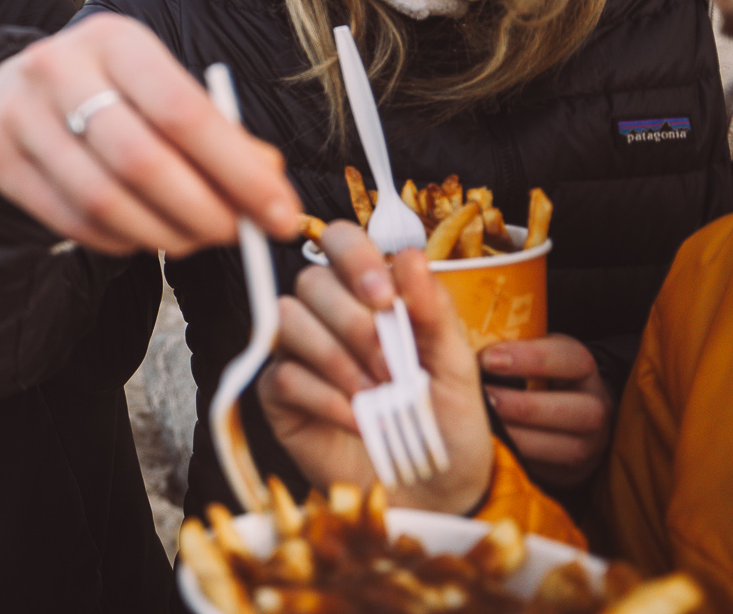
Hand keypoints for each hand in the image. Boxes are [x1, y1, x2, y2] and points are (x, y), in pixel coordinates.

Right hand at [0, 14, 297, 255]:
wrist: (11, 86)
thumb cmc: (107, 90)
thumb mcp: (160, 86)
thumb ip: (217, 131)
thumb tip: (269, 184)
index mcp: (114, 41)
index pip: (183, 111)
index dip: (238, 171)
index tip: (278, 212)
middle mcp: (59, 70)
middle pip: (141, 161)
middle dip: (203, 211)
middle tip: (237, 234)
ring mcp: (21, 116)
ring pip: (104, 200)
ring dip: (164, 235)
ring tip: (194, 237)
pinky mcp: (1, 160)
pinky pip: (73, 221)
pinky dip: (122, 241)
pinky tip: (146, 233)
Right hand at [258, 221, 495, 514]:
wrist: (435, 491)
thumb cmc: (446, 422)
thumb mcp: (455, 365)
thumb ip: (432, 311)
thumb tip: (409, 257)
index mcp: (369, 293)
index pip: (339, 241)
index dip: (353, 259)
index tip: (383, 298)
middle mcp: (326, 314)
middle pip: (310, 281)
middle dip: (354, 324)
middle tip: (392, 369)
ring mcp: (296, 352)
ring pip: (287, 320)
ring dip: (337, 359)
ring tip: (376, 398)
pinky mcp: (278, 395)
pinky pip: (283, 375)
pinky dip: (325, 399)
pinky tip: (358, 421)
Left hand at [477, 335, 612, 486]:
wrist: (565, 420)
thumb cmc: (533, 377)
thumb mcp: (528, 353)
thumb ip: (503, 342)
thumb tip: (451, 323)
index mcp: (579, 366)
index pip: (568, 357)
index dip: (530, 358)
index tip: (488, 358)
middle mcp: (594, 404)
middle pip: (570, 409)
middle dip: (522, 405)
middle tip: (482, 398)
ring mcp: (588, 442)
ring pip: (561, 445)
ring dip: (517, 435)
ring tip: (481, 425)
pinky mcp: (572, 469)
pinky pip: (546, 467)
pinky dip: (515, 456)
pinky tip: (488, 447)